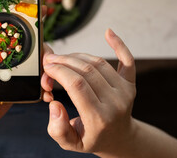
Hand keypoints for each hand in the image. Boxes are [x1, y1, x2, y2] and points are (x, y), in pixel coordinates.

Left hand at [0, 26, 53, 141]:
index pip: (9, 30)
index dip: (26, 18)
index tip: (41, 10)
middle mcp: (5, 58)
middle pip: (32, 46)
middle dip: (45, 51)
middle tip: (48, 63)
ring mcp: (15, 72)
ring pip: (39, 64)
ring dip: (49, 70)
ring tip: (47, 84)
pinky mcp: (21, 88)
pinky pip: (38, 84)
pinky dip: (46, 88)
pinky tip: (47, 94)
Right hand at [42, 28, 135, 154]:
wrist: (119, 138)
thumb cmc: (92, 138)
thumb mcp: (71, 143)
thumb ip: (58, 129)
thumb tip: (55, 104)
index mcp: (99, 118)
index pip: (76, 85)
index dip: (59, 71)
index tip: (47, 67)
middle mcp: (115, 102)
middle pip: (86, 71)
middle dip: (63, 62)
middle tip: (49, 62)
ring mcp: (124, 91)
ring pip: (98, 63)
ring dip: (77, 56)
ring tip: (62, 59)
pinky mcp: (129, 83)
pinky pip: (126, 59)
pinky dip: (118, 44)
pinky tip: (108, 32)